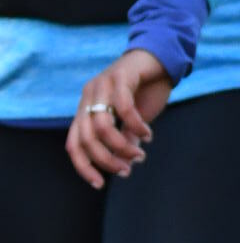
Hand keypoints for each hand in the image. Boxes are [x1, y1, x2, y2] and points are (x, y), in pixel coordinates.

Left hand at [67, 49, 171, 188]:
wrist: (163, 58)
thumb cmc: (147, 89)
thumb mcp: (135, 121)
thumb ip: (126, 138)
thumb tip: (126, 164)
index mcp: (87, 108)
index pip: (73, 144)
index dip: (83, 166)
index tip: (99, 184)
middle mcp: (89, 97)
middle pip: (85, 138)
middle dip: (106, 159)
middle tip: (127, 168)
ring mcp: (102, 85)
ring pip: (101, 126)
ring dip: (121, 145)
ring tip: (139, 153)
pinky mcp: (119, 76)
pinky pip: (122, 107)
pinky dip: (134, 125)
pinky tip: (147, 133)